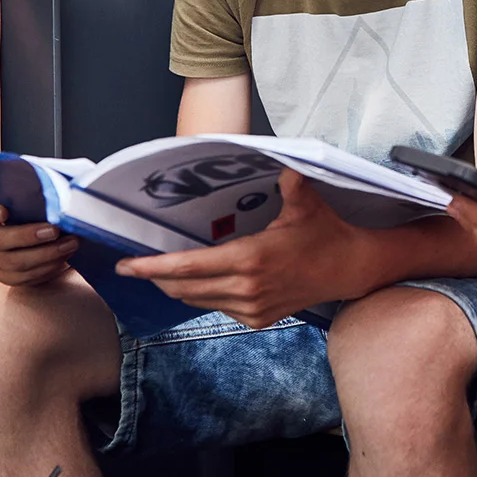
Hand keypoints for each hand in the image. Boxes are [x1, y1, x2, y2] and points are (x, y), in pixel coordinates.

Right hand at [0, 190, 80, 286]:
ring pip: (11, 261)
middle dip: (27, 236)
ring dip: (45, 254)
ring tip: (69, 243)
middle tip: (54, 230)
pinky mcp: (1, 274)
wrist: (41, 226)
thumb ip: (33, 187)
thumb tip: (54, 188)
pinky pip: (20, 277)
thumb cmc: (34, 203)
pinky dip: (45, 269)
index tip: (4, 212)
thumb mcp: (30, 190)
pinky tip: (62, 258)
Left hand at [116, 171, 372, 326]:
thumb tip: (279, 157)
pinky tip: (195, 281)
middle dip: (155, 278)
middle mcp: (246, 288)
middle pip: (184, 288)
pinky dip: (200, 294)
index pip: (189, 267)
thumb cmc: (325, 233)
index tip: (127, 264)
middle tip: (133, 265)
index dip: (153, 267)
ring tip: (158, 271)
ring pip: (197, 301)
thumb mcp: (305, 202)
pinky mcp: (256, 319)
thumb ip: (288, 180)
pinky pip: (216, 307)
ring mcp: (251, 308)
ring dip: (175, 287)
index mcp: (251, 258)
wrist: (349, 269)